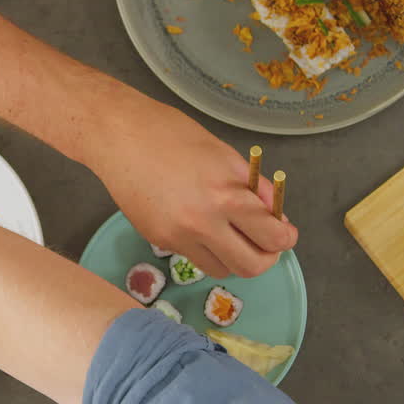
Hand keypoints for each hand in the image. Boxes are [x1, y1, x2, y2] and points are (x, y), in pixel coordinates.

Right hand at [90, 101, 297, 278]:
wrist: (118, 136)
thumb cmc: (170, 133)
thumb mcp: (223, 154)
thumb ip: (251, 187)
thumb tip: (273, 212)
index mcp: (225, 196)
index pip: (272, 237)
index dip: (285, 239)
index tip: (285, 233)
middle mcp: (202, 223)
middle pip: (250, 267)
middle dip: (264, 258)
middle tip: (264, 243)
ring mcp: (177, 236)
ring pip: (221, 269)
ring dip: (233, 257)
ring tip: (231, 234)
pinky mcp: (158, 239)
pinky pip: (193, 256)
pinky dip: (204, 246)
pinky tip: (197, 221)